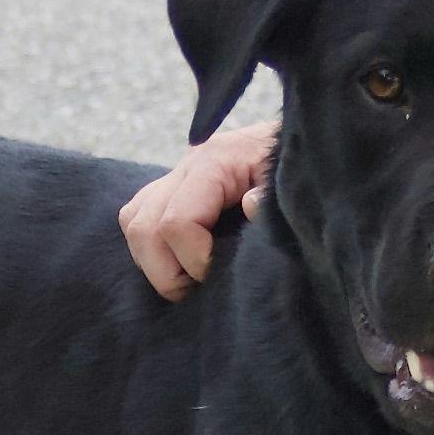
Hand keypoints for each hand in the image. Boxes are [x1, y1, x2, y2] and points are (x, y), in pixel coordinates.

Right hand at [119, 119, 278, 299]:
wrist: (300, 146)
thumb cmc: (294, 169)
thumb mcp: (289, 185)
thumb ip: (271, 200)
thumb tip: (251, 207)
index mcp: (213, 163)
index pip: (175, 223)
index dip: (194, 261)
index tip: (220, 275)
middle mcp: (186, 167)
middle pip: (143, 227)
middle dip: (166, 272)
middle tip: (199, 288)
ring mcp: (173, 177)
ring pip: (133, 224)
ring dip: (154, 263)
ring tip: (190, 280)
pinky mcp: (170, 189)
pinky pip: (138, 220)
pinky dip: (151, 250)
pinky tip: (181, 264)